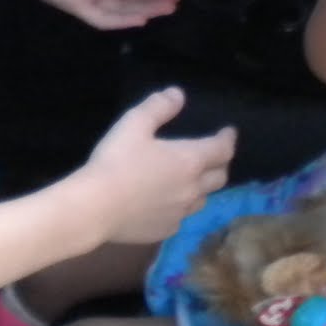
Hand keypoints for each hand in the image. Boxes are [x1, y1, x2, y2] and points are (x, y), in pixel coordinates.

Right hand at [77, 87, 235, 243]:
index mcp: (189, 161)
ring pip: (203, 200)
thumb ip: (158, 107)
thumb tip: (178, 95)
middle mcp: (192, 189)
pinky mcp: (165, 231)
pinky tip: (168, 203)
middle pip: (219, 177)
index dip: (228, 139)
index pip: (222, 149)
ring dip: (203, 187)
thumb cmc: (116, 161)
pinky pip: (182, 217)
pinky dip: (181, 206)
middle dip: (221, 164)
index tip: (229, 132)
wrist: (96, 208)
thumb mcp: (134, 124)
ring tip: (194, 180)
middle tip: (215, 156)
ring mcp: (180, 213)